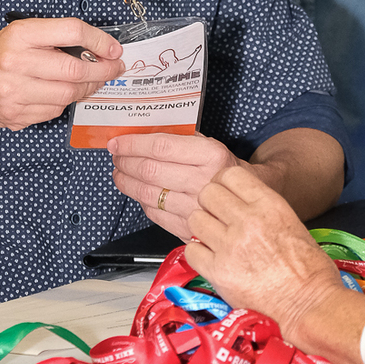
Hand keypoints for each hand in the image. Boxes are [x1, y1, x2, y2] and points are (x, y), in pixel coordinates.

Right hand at [0, 18, 124, 132]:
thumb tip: (98, 48)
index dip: (100, 40)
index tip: (114, 49)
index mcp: (19, 35)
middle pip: (74, 69)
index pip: (71, 31)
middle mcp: (15, 62)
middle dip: (102, 71)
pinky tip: (61, 94)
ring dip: (87, 89)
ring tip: (92, 82)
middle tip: (113, 69)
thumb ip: (54, 38)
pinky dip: (64, 103)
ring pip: (68, 94)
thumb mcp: (19, 34)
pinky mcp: (15, 115)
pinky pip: (54, 111)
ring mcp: (14, 92)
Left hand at [108, 133, 250, 240]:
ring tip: (120, 173)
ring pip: (148, 195)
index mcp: (212, 156)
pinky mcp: (189, 229)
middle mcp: (204, 183)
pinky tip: (138, 192)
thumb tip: (143, 134)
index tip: (117, 142)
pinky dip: (141, 201)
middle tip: (116, 157)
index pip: (161, 147)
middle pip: (150, 171)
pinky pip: (154, 215)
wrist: (248, 202)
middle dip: (125, 162)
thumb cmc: (225, 170)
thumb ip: (182, 139)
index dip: (133, 144)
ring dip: (126, 183)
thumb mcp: (212, 146)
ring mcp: (196, 210)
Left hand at [187, 166, 345, 342]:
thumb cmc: (310, 270)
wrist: (310, 305)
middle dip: (209, 204)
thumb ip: (263, 210)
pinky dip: (198, 253)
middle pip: (208, 193)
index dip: (223, 183)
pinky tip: (211, 259)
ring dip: (202, 228)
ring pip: (195, 219)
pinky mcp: (218, 272)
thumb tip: (241, 207)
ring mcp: (230, 246)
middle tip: (216, 218)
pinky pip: (191, 250)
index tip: (223, 195)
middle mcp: (247, 221)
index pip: (230, 174)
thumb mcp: (293, 224)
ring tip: (213, 239)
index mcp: (269, 205)